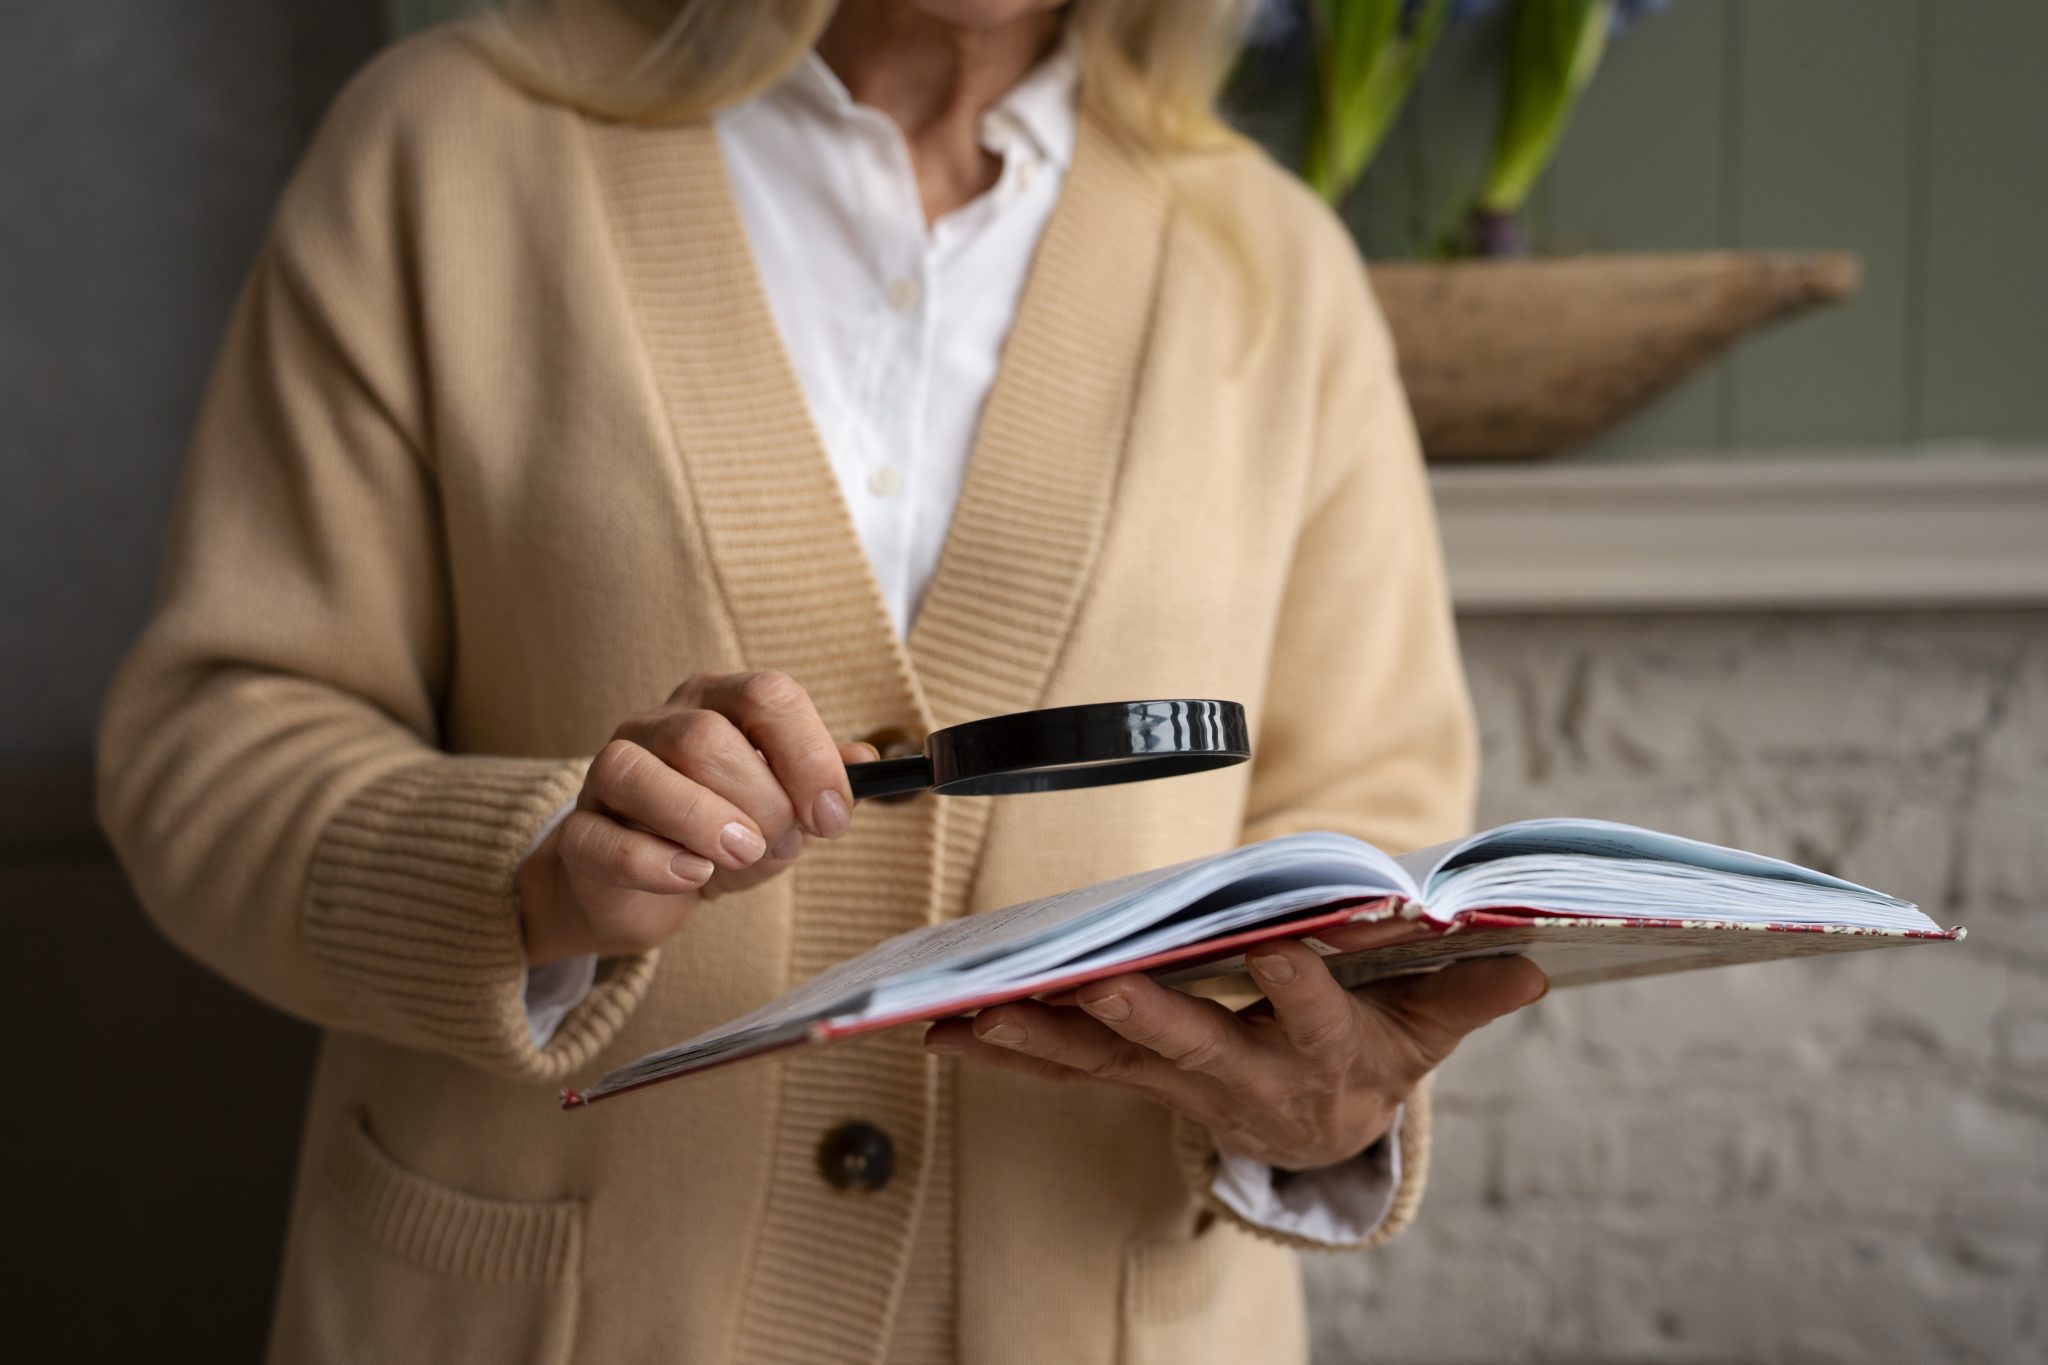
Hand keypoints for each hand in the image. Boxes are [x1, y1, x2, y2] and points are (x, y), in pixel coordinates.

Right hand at [517, 671, 871, 965]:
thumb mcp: (782, 806)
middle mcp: (656, 725)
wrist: (639, 889)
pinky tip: (693, 877)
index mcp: (716, 703)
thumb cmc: (718, 836)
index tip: (831, 816)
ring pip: (642, 775)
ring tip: (741, 856)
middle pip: (706, 738)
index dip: (808, 756)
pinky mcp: (578, 834)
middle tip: (778, 843)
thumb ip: (820, 782)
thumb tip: (863, 763)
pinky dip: (657, 863)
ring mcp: (607, 774)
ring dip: (705, 823)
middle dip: (760, 800)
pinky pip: (604, 840)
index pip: (766, 695)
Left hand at [924, 923, 1546, 1170]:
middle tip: (1095, 981)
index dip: (1299, 977)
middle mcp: (1243, 1077)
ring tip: (970, 1009)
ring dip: (1040, 1033)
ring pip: (1107, 1058)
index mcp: (1323, 1059)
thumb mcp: (1429, 1031)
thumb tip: (1531, 955)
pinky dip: (1009, 1049)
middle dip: (1143, 1013)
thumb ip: (1468, 993)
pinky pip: (1067, 1068)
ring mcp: (1180, 1083)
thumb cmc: (1377, 1053)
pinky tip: (946, 1030)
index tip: (1283, 937)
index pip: (1313, 1011)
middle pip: (1189, 1044)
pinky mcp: (1136, 1079)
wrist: (1328, 1131)